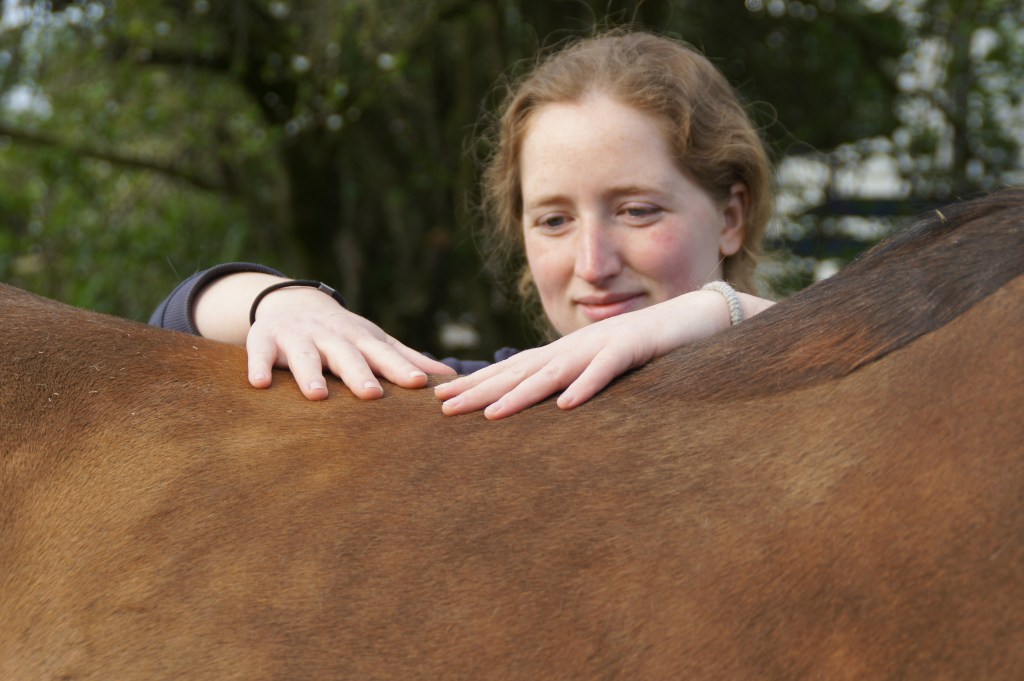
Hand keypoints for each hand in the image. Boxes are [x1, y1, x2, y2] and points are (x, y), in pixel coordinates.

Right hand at [246, 286, 455, 399]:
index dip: (401, 368)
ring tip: (317, 396)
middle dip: (359, 373)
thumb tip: (451, 378)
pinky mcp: (264, 339)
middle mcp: (330, 336)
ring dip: (309, 374)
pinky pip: (258, 353)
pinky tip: (259, 384)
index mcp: (360, 339)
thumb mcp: (374, 341)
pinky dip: (258, 366)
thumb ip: (407, 359)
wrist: (293, 303)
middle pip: (346, 356)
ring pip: (304, 356)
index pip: (383, 355)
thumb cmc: (343, 334)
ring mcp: (297, 337)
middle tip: (372, 395)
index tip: (419, 385)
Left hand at [434, 290, 737, 419]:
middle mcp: (574, 348)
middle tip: (442, 407)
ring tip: (490, 415)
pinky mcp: (632, 349)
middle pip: (520, 372)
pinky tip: (566, 407)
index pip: (512, 371)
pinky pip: (607, 371)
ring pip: (554, 373)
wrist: (694, 316)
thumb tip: (546, 405)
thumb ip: (574, 380)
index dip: (476, 384)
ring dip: (521, 395)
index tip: (441, 400)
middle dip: (480, 390)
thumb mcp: (601, 366)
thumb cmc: (647, 346)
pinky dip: (587, 387)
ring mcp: (601, 346)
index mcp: (565, 353)